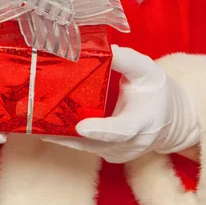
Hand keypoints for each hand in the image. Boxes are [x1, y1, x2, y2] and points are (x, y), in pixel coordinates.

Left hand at [42, 45, 199, 162]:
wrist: (170, 120)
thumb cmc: (157, 93)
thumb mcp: (148, 72)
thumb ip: (129, 61)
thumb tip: (107, 50)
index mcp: (143, 122)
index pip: (121, 130)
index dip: (101, 130)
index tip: (80, 126)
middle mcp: (131, 144)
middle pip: (95, 143)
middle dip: (67, 134)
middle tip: (40, 121)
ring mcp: (117, 152)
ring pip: (85, 147)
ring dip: (61, 136)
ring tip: (35, 122)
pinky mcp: (107, 154)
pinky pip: (83, 147)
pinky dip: (66, 137)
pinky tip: (45, 125)